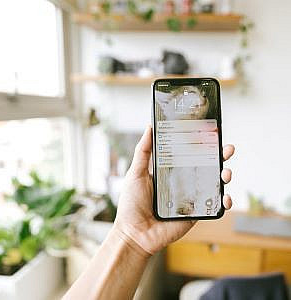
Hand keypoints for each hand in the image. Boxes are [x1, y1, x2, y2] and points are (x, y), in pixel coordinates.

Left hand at [114, 126, 233, 255]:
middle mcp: (183, 182)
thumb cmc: (132, 203)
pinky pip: (214, 206)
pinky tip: (226, 198)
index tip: (211, 133)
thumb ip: (143, 152)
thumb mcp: (135, 173)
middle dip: (220, 157)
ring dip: (225, 176)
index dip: (201, 144)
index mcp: (170, 171)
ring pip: (213, 184)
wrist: (135, 233)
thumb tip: (149, 127)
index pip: (189, 154)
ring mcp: (191, 197)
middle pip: (206, 166)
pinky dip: (224, 202)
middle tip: (227, 149)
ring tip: (226, 172)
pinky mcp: (195, 213)